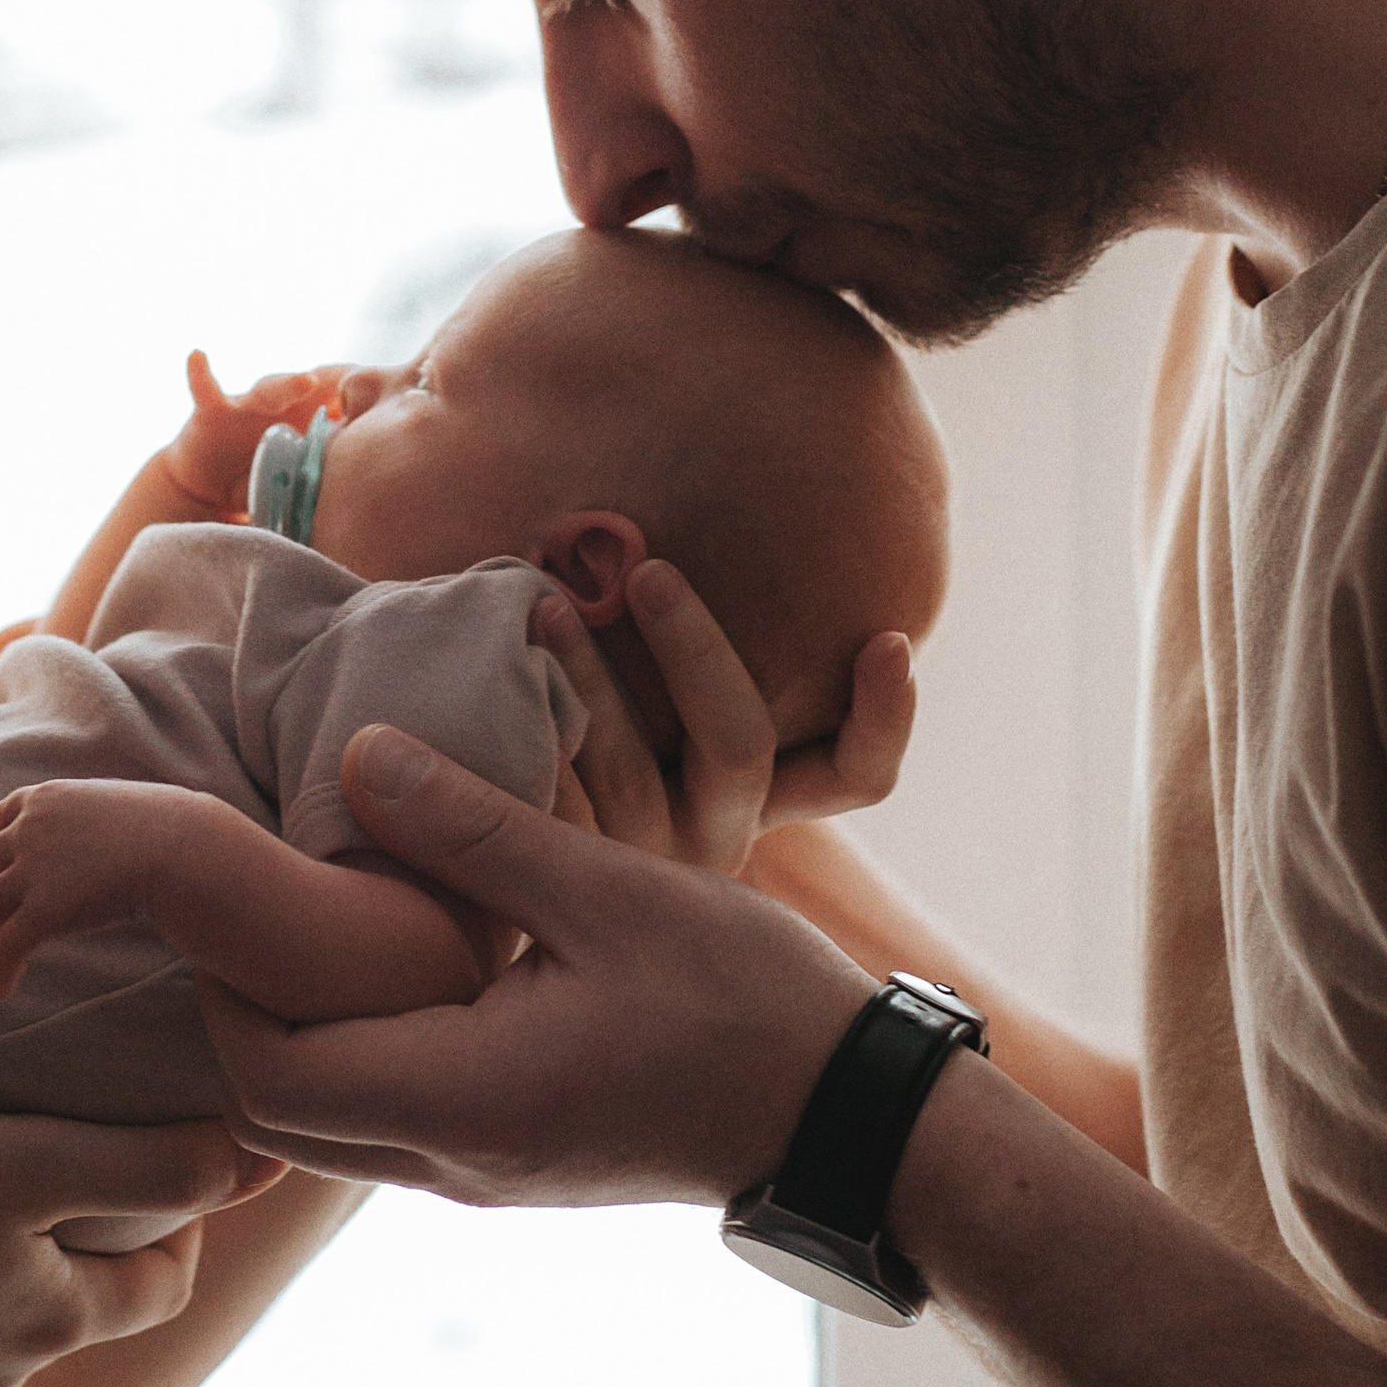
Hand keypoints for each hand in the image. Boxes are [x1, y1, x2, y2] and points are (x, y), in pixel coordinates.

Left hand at [0, 776, 185, 994]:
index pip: (2, 816)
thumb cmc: (167, 828)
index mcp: (47, 799)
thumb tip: (98, 841)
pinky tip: (2, 988)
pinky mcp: (42, 909)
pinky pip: (10, 945)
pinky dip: (2, 969)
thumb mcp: (116, 807)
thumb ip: (91, 820)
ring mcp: (32, 869)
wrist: (180, 847)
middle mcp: (29, 829)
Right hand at [0, 1107, 275, 1386]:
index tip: (154, 1159)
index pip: (165, 1288)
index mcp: (59, 1321)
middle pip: (78, 1303)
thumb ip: (148, 1166)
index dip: (181, 1224)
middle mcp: (2, 1372)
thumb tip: (254, 1160)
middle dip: (84, 1238)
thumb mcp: (27, 1163)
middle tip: (56, 1155)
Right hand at [163, 349, 351, 518]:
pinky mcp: (212, 412)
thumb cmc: (261, 482)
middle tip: (357, 383)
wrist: (208, 491)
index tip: (388, 399)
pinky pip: (204, 389)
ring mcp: (248, 406)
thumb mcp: (298, 485)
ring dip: (288, 384)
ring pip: (270, 389)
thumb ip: (325, 484)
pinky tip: (197, 355)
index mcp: (309, 422)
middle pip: (313, 389)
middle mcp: (283, 407)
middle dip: (334, 381)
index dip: (360, 397)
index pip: (340, 402)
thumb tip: (368, 505)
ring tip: (306, 380)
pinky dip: (200, 373)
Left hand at [195, 722, 867, 1206]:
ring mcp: (484, 1176)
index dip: (223, 987)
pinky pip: (391, 1124)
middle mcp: (454, 1162)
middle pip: (276, 1114)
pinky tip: (395, 965)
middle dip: (240, 1014)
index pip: (268, 1074)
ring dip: (302, 1035)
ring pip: (330, 1126)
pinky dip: (361, 1054)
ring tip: (315, 924)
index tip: (229, 894)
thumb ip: (474, 828)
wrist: (847, 1120)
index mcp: (462, 1099)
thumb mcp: (608, 891)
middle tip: (251, 906)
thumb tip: (358, 755)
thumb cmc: (743, 1004)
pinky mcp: (515, 1164)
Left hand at [530, 561, 915, 877]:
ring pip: (624, 765)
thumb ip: (724, 656)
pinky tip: (500, 687)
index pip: (856, 774)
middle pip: (737, 742)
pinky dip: (529, 740)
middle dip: (693, 647)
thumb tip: (800, 515)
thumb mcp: (685, 719)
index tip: (886, 638)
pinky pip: (543, 805)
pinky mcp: (556, 870)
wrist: (514, 871)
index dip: (883, 715)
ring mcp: (636, 859)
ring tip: (547, 605)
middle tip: (648, 569)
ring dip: (589, 675)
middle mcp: (713, 835)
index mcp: (763, 799)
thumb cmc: (616, 746)